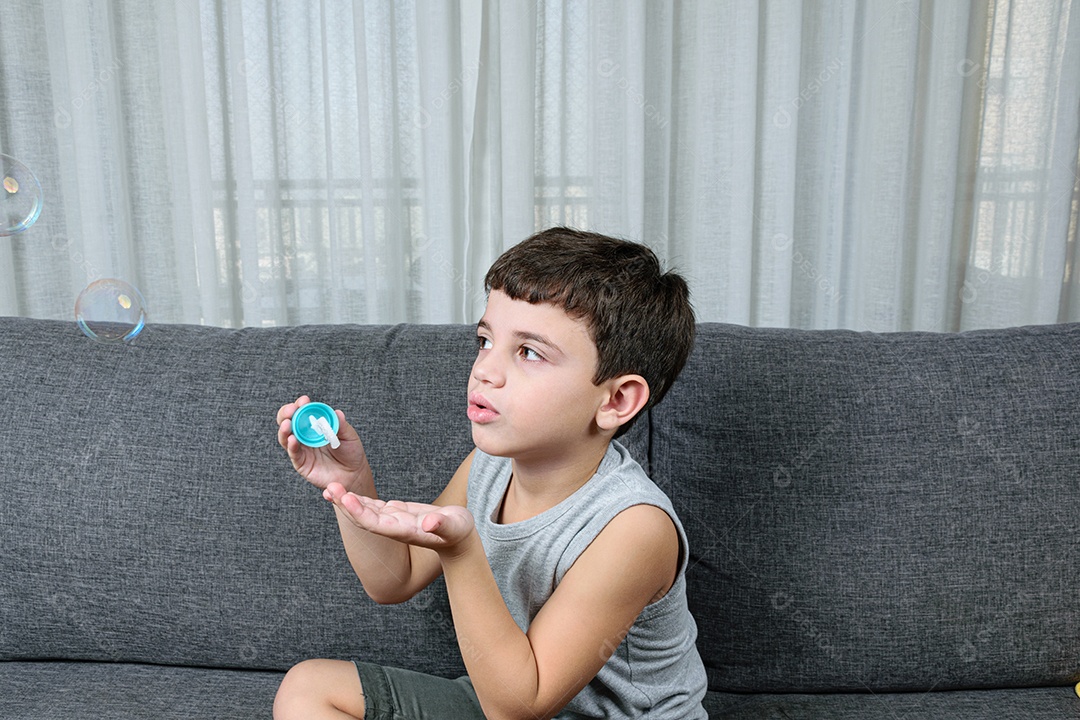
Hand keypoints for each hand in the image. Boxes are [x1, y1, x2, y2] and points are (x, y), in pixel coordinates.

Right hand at [276, 395, 371, 493]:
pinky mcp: (301, 463)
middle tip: (291, 410)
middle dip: (286, 413)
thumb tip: (337, 413)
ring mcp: (302, 449)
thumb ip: (341, 425)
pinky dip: (291, 446)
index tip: (304, 401)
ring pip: (286, 437)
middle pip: (289, 421)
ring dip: (285, 429)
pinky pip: (293, 453)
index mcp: (315, 425)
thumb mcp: (349, 436)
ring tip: (287, 424)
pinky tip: (293, 439)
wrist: (354, 474)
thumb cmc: (351, 452)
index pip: (303, 411)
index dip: (301, 405)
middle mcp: (305, 436)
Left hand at [323, 485, 475, 551]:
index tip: (347, 498)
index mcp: (404, 531)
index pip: (375, 523)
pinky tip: (345, 491)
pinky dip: (358, 499)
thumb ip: (441, 525)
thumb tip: (429, 522)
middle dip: (346, 503)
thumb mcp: (455, 526)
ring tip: (330, 487)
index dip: (359, 512)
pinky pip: (372, 506)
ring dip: (347, 500)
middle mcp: (393, 527)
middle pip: (363, 517)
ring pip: (364, 510)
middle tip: (330, 488)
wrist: (458, 539)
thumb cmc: (458, 532)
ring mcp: (392, 520)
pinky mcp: (396, 512)